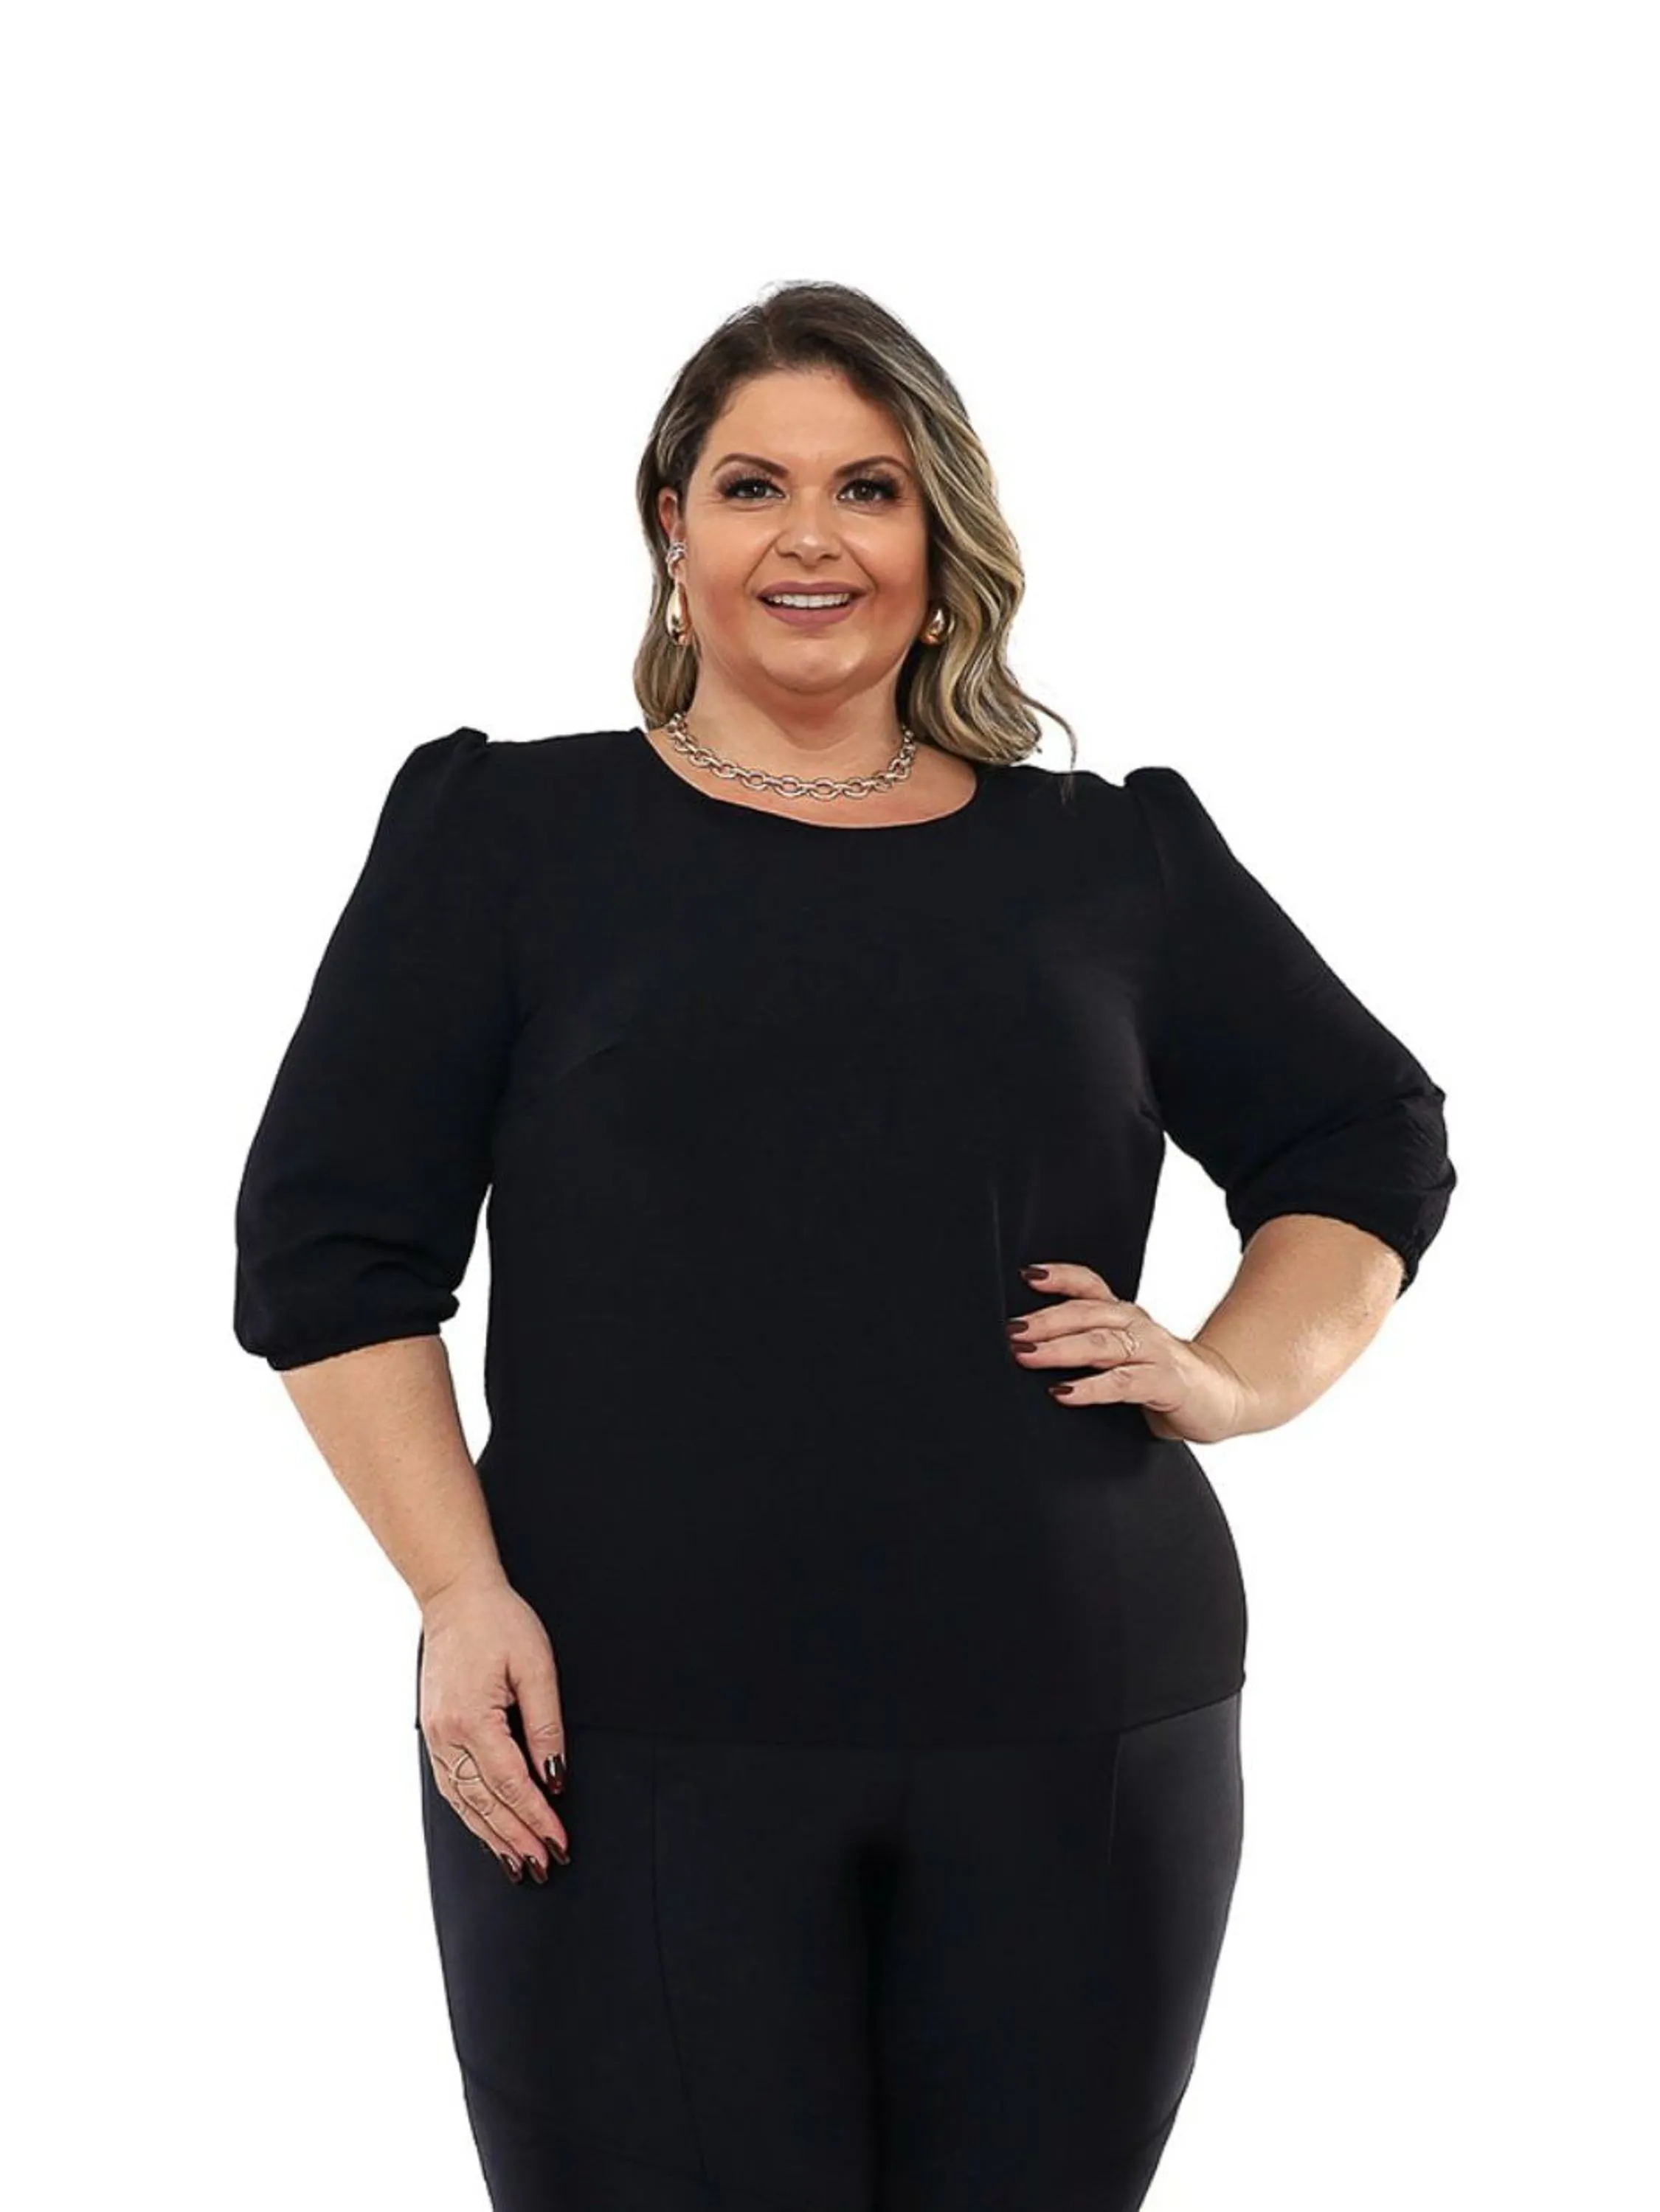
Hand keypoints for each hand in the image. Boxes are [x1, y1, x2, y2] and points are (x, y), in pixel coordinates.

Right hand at [418, 1570, 571, 1882]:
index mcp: (473, 1720)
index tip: (560, 1842)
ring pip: (463, 1802)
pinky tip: (487, 1829)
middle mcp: (447, 1735)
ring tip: (517, 1862)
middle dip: (516, 1838)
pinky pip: (451, 1786)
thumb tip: (555, 1778)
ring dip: (491, 1835)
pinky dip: (470, 1814)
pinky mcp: (433, 1733)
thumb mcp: (536, 1667)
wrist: (455, 1597)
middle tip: (542, 1867)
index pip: (512, 1785)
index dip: (538, 1818)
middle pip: (485, 1802)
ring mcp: (435, 1736)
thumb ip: (545, 1726)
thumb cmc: (500, 1623)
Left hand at [1007, 1259, 1253, 1445]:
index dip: (1059, 1276)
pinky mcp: (1166, 1383)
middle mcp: (1137, 1326)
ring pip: (1102, 1344)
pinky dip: (1091, 1387)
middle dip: (1046, 1320)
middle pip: (1087, 1313)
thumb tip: (1025, 1347)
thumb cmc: (1160, 1378)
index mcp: (1124, 1315)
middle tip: (1012, 1330)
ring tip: (1027, 1354)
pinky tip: (1063, 1392)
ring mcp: (1153, 1352)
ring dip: (1061, 1348)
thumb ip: (1085, 1346)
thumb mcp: (1121, 1355)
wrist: (1222, 1398)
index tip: (1026, 1274)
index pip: (1089, 1285)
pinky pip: (1123, 1383)